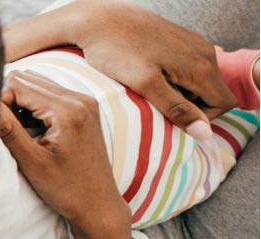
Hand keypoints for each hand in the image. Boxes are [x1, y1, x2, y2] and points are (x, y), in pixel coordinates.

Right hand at [0, 70, 128, 227]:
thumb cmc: (66, 189)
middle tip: (7, 129)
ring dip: (20, 102)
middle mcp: (80, 99)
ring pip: (37, 84)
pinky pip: (49, 94)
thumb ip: (7, 130)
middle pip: (27, 79)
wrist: (98, 205)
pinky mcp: (84, 108)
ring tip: (19, 131)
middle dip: (8, 99)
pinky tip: (32, 130)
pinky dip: (33, 106)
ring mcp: (84, 102)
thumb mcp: (31, 162)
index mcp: (68, 110)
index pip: (18, 84)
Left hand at [66, 0, 233, 137]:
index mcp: (201, 66)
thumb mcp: (146, 85)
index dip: (202, 116)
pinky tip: (150, 72)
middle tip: (155, 99)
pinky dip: (175, 76)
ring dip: (181, 90)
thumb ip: (177, 109)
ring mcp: (194, 43)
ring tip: (150, 85)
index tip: (172, 114)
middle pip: (214, 92)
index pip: (224, 104)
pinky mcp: (182, 38)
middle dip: (189, 103)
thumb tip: (205, 133)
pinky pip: (190, 66)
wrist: (100, 20)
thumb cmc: (117, 52)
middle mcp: (205, 52)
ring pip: (201, 79)